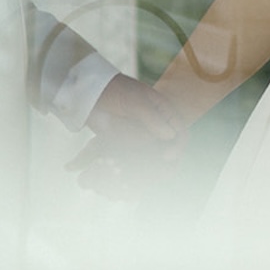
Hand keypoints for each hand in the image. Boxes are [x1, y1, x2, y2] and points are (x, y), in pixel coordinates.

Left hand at [70, 76, 183, 199]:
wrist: (89, 93)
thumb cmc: (114, 90)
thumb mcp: (134, 101)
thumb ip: (151, 117)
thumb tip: (170, 135)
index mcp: (163, 111)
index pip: (180, 131)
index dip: (178, 145)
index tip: (168, 156)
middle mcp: (155, 124)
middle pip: (169, 147)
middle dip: (166, 161)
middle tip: (158, 174)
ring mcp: (141, 134)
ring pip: (154, 155)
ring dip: (152, 167)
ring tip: (144, 178)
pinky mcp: (127, 143)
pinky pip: (137, 158)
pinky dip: (137, 167)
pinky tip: (130, 176)